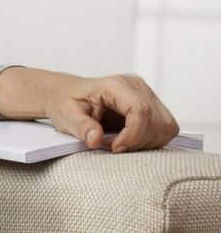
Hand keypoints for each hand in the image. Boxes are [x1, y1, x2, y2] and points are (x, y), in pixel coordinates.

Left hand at [43, 73, 179, 152]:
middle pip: (158, 122)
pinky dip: (149, 141)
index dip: (132, 135)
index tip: (114, 147)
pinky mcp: (151, 107)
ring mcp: (147, 96)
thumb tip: (95, 139)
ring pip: (166, 128)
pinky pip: (164, 130)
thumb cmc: (66, 102)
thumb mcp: (66, 115)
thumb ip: (81, 126)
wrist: (65, 94)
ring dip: (145, 143)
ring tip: (118, 141)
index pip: (141, 111)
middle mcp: (136, 86)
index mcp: (115, 85)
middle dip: (137, 142)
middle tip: (111, 144)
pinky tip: (127, 139)